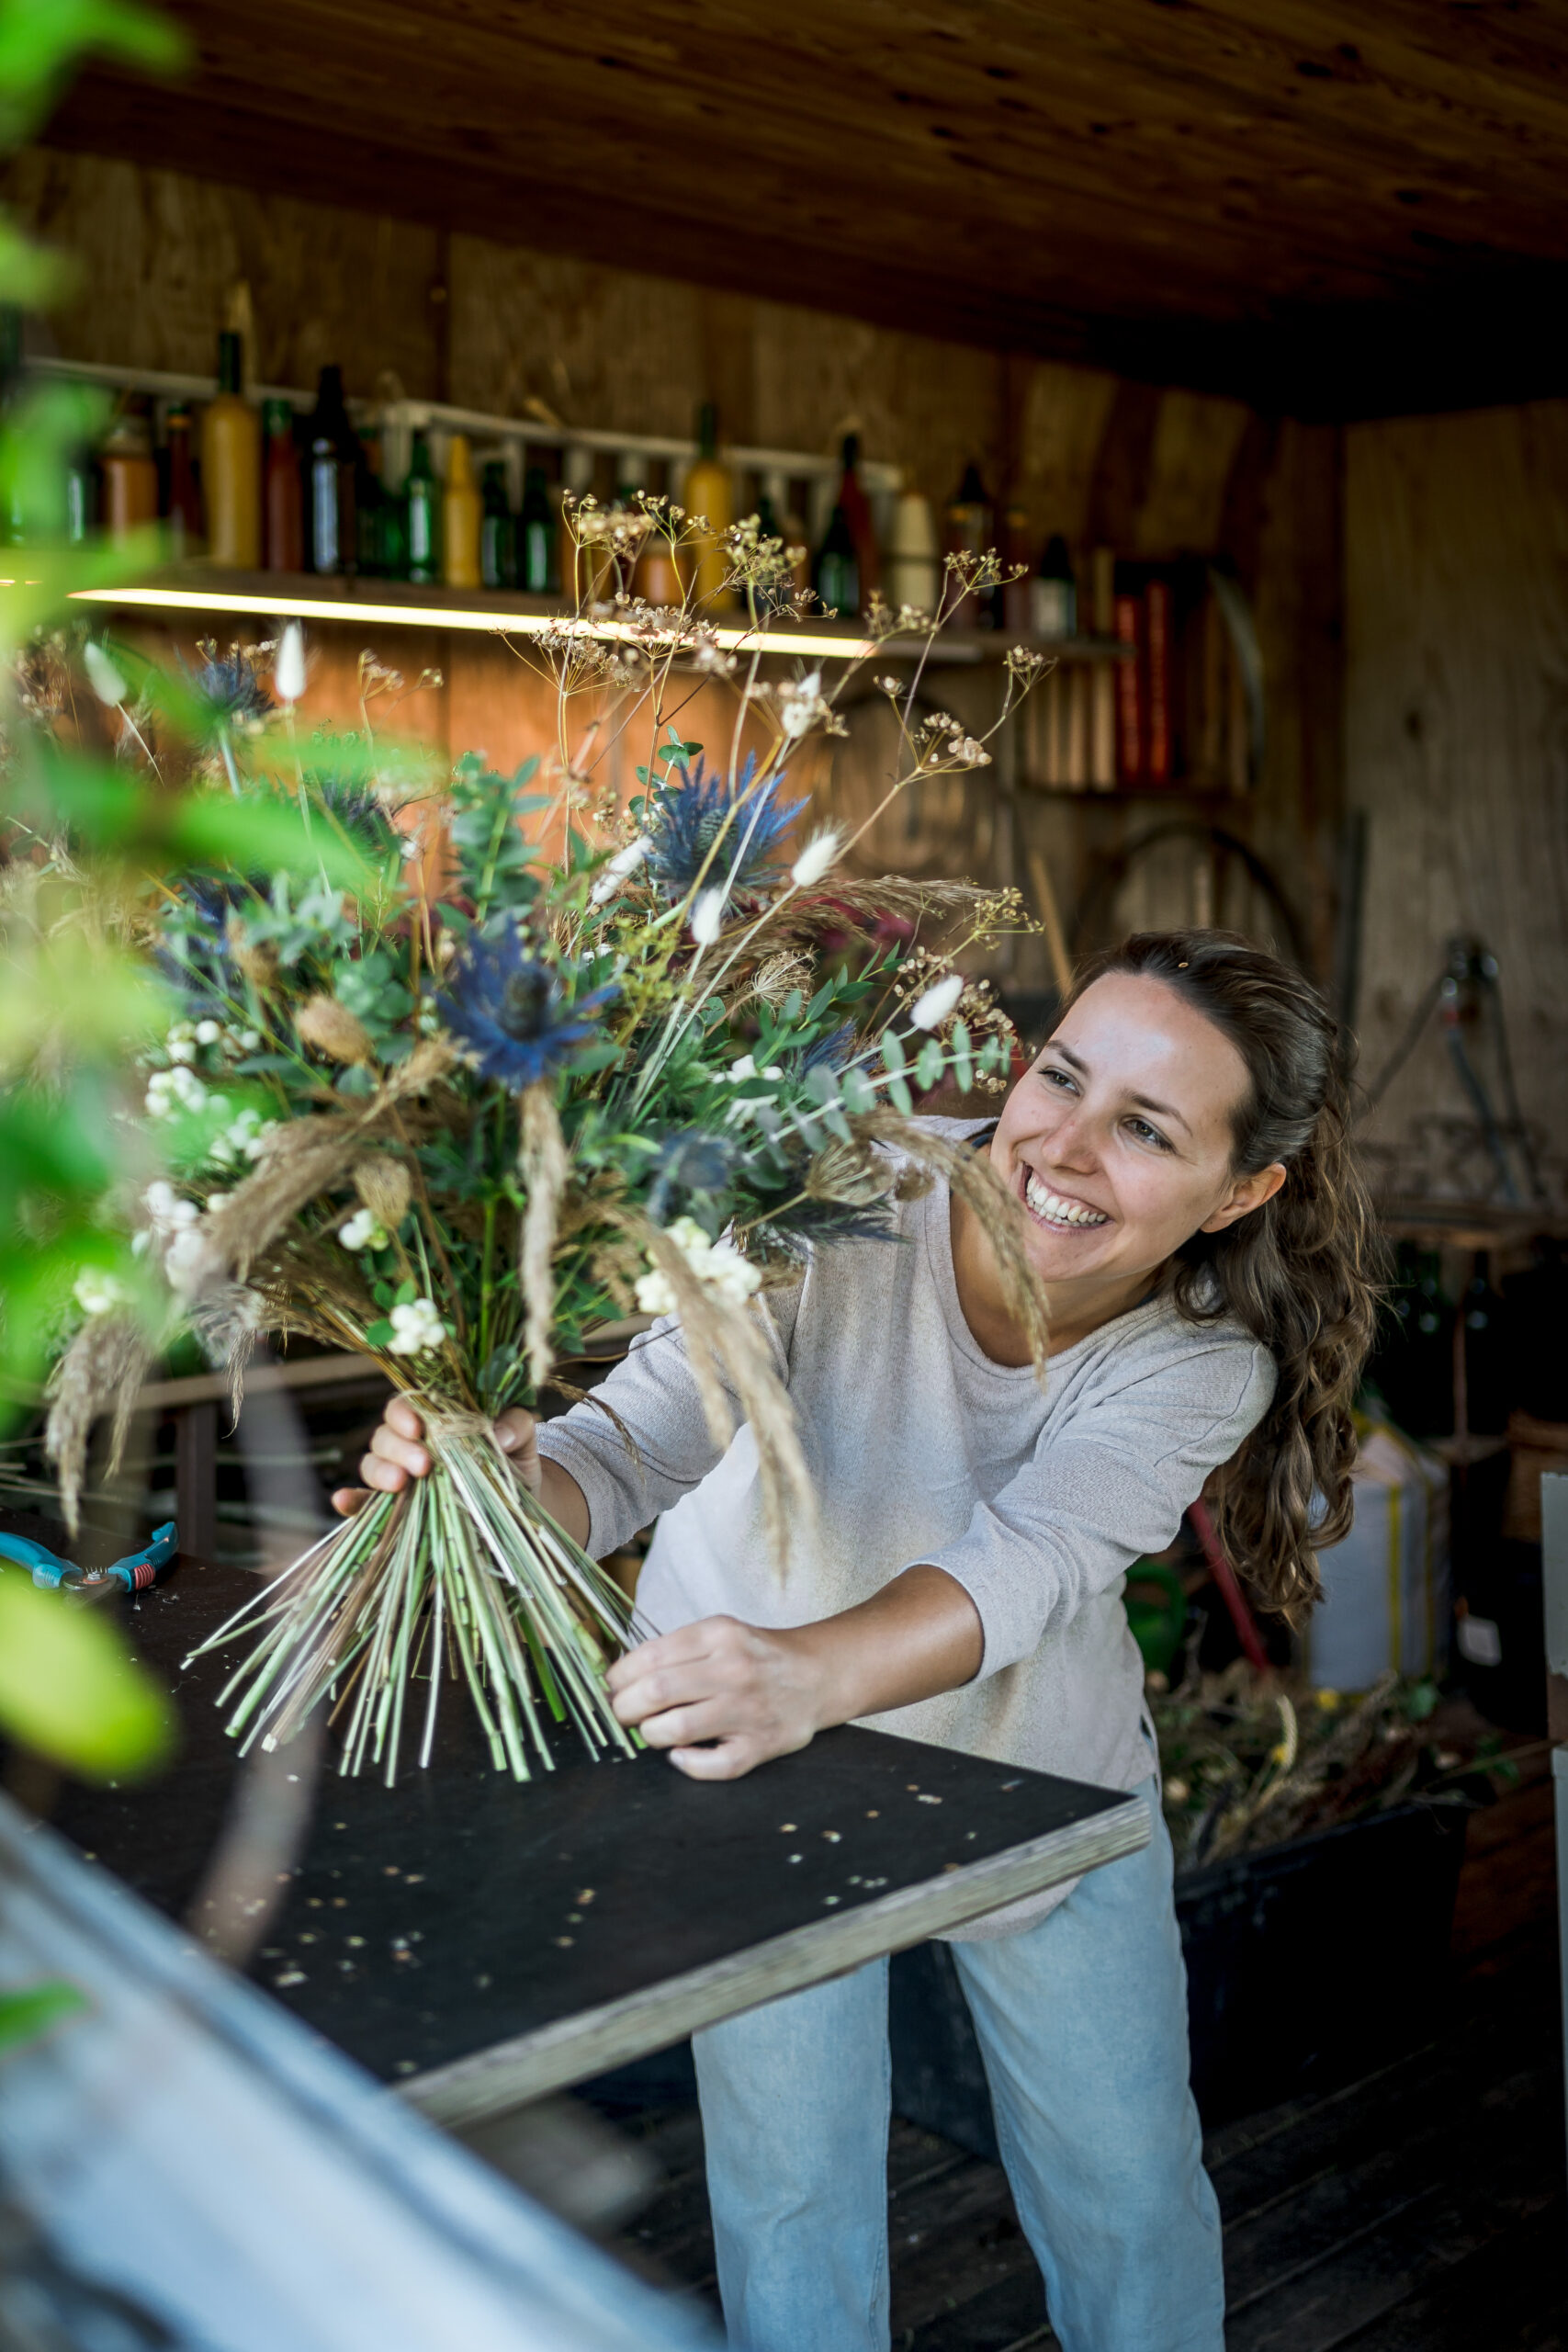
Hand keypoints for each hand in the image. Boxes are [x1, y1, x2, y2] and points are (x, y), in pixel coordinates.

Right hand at [331, 1395, 539, 1515]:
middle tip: (423, 1465)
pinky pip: (365, 1503)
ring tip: (401, 1485)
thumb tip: (498, 1434)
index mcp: (435, 1419)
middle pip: (385, 1436)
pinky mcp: (398, 1508)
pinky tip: (344, 1501)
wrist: (521, 1501)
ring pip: (372, 1464)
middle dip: (398, 1448)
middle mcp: (411, 1445)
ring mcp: (401, 1476)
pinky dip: (352, 1501)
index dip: (403, 1413)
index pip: (405, 1407)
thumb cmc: (515, 1459)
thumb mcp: (523, 1437)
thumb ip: (516, 1424)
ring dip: (380, 1472)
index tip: (418, 1427)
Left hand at [605, 1565, 984, 1783]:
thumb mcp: (718, 1634)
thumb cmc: (755, 1656)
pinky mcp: (760, 1745)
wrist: (816, 1675)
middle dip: (624, 1709)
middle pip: (655, 1693)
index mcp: (719, 1634)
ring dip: (650, 1735)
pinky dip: (686, 1763)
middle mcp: (733, 1669)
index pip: (649, 1658)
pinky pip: (711, 1766)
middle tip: (621, 1715)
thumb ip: (674, 1650)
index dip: (618, 1678)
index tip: (611, 1688)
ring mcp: (748, 1710)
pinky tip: (680, 1754)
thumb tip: (616, 1678)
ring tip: (651, 1732)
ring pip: (675, 1730)